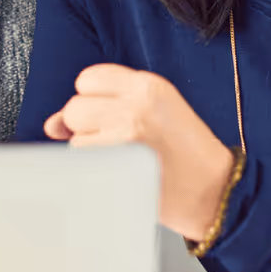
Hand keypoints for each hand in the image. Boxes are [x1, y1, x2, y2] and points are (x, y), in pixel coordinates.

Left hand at [44, 63, 236, 240]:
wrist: (217, 193)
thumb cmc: (188, 154)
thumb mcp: (155, 112)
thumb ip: (106, 106)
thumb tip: (53, 123)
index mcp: (148, 86)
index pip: (89, 78)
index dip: (91, 100)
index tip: (105, 114)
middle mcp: (135, 105)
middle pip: (75, 107)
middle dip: (86, 127)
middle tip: (116, 142)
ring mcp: (124, 135)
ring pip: (75, 138)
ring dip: (90, 151)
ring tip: (124, 159)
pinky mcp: (118, 165)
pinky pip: (83, 163)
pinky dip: (95, 171)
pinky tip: (121, 174)